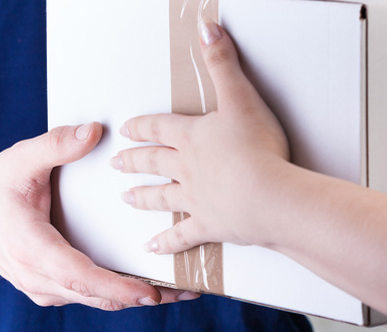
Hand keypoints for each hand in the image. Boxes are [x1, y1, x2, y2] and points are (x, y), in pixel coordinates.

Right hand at [0, 123, 192, 310]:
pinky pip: (89, 297)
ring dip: (136, 298)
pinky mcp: (51, 290)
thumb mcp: (19, 160)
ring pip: (96, 302)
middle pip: (97, 297)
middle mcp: (38, 277)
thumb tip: (92, 131)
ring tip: (179, 290)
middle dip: (143, 297)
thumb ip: (55, 145)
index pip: (79, 276)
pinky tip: (148, 284)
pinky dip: (118, 294)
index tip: (150, 293)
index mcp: (32, 248)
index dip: (116, 287)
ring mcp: (44, 289)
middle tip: (187, 290)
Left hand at [112, 20, 290, 253]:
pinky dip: (167, 243)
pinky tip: (152, 248)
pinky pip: (182, 236)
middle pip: (154, 163)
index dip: (143, 127)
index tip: (126, 130)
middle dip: (135, 161)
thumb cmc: (258, 147)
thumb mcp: (241, 96)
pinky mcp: (209, 226)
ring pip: (162, 197)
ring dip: (143, 197)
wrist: (269, 194)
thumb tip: (206, 27)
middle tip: (117, 163)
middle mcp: (187, 169)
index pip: (160, 129)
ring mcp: (196, 199)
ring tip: (126, 198)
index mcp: (193, 138)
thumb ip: (222, 63)